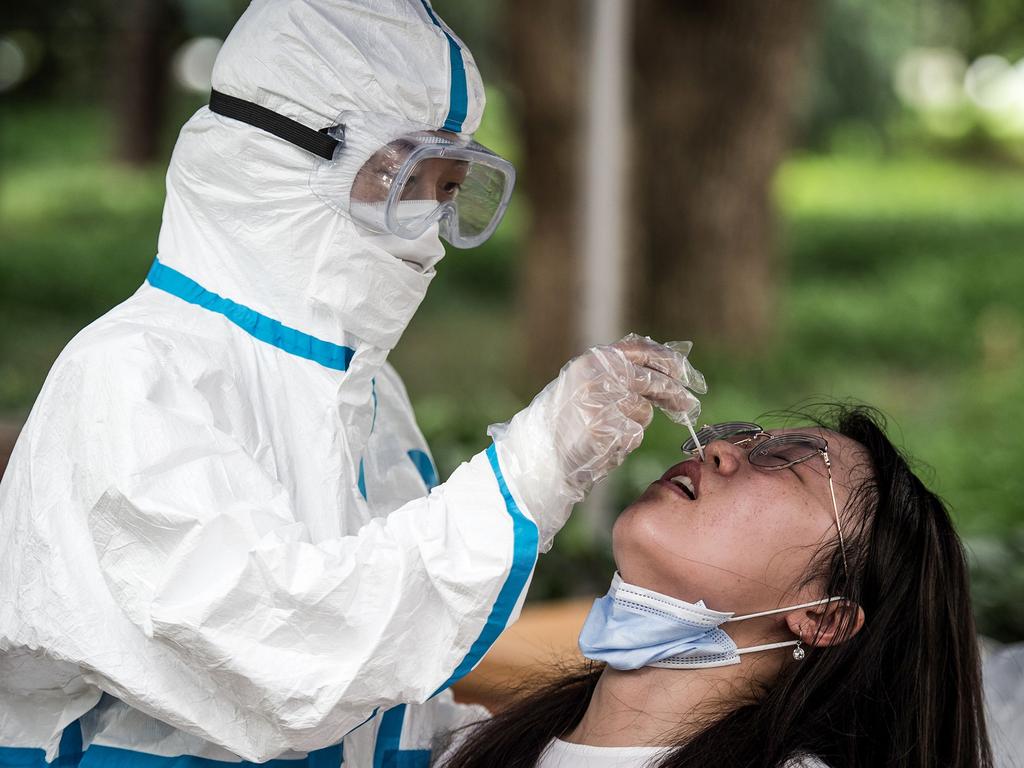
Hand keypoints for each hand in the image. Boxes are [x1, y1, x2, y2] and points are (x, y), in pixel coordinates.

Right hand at [489, 334, 705, 548]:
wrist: (540, 453)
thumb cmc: (567, 419)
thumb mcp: (589, 381)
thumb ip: (621, 370)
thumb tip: (670, 359)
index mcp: (596, 359)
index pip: (643, 350)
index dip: (671, 361)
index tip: (689, 375)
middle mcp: (599, 375)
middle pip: (653, 381)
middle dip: (675, 395)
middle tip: (690, 406)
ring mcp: (602, 402)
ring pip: (643, 412)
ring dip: (635, 424)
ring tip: (608, 430)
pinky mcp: (605, 429)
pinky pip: (632, 435)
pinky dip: (623, 442)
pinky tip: (603, 444)